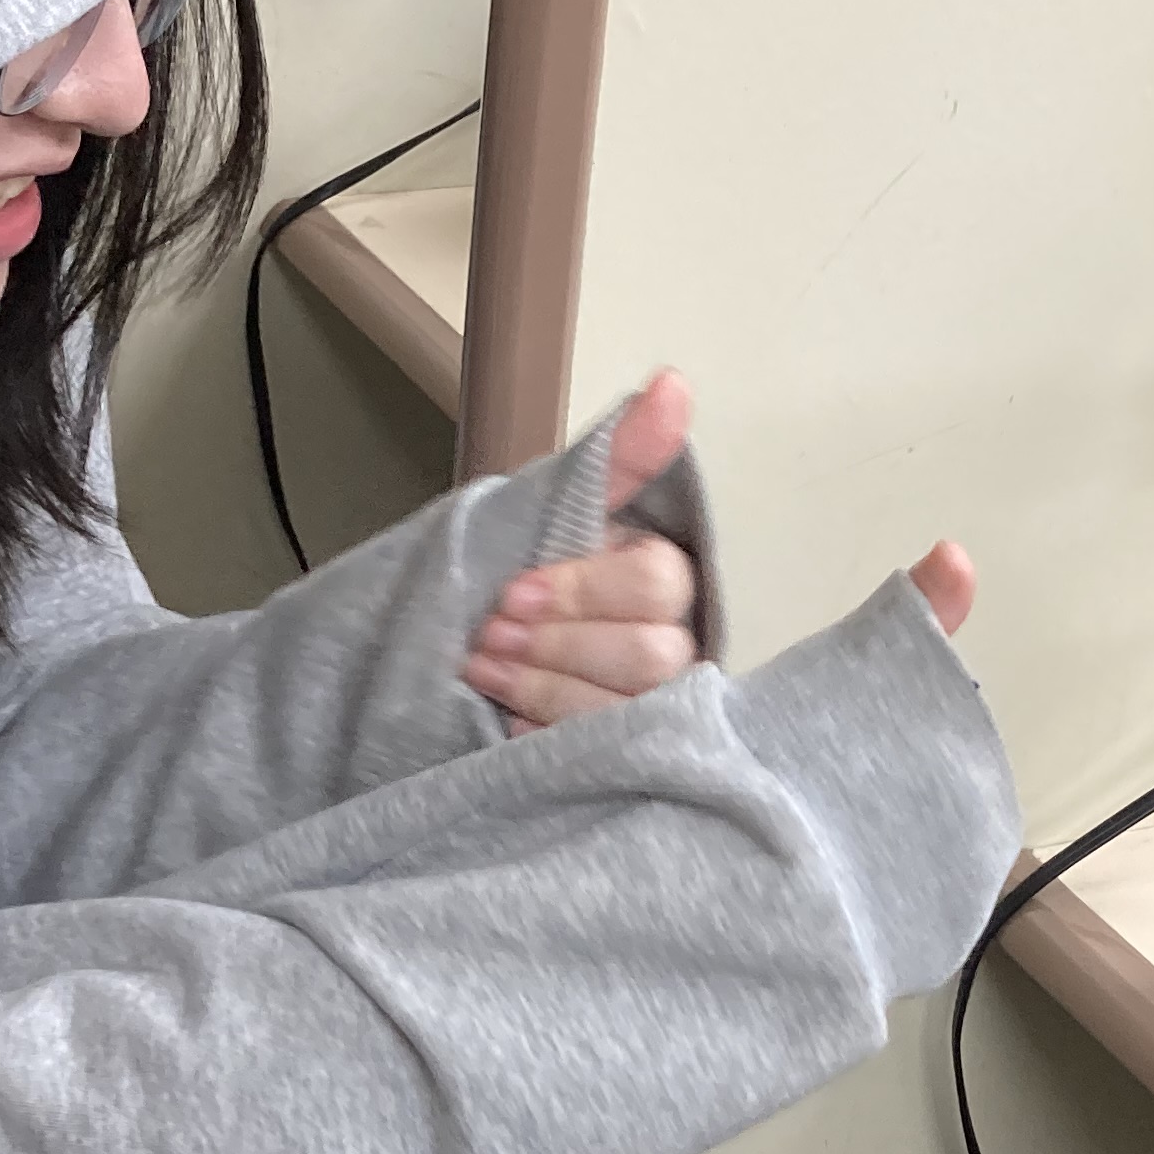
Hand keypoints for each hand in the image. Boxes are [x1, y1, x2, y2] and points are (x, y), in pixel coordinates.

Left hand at [463, 372, 973, 732]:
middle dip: (558, 646)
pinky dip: (547, 744)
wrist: (473, 645)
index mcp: (667, 584)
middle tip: (487, 639)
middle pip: (653, 658)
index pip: (657, 585)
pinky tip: (506, 727)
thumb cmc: (525, 574)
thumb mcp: (563, 509)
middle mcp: (679, 651)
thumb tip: (674, 383)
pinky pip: (605, 768)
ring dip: (546, 692)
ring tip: (483, 673)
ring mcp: (656, 718)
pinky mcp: (625, 770)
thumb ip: (621, 454)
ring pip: (629, 716)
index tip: (512, 593)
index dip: (582, 590)